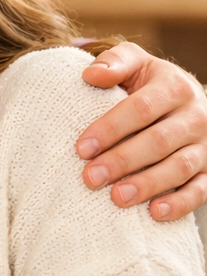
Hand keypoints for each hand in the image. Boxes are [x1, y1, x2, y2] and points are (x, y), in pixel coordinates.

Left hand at [79, 42, 206, 219]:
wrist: (185, 100)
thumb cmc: (147, 84)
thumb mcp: (135, 63)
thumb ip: (114, 63)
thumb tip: (91, 75)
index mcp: (174, 87)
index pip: (141, 109)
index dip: (110, 129)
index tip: (82, 148)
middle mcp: (196, 115)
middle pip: (159, 141)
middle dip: (122, 161)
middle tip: (90, 178)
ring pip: (180, 167)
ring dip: (148, 184)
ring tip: (116, 197)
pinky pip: (201, 190)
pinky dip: (180, 203)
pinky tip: (155, 213)